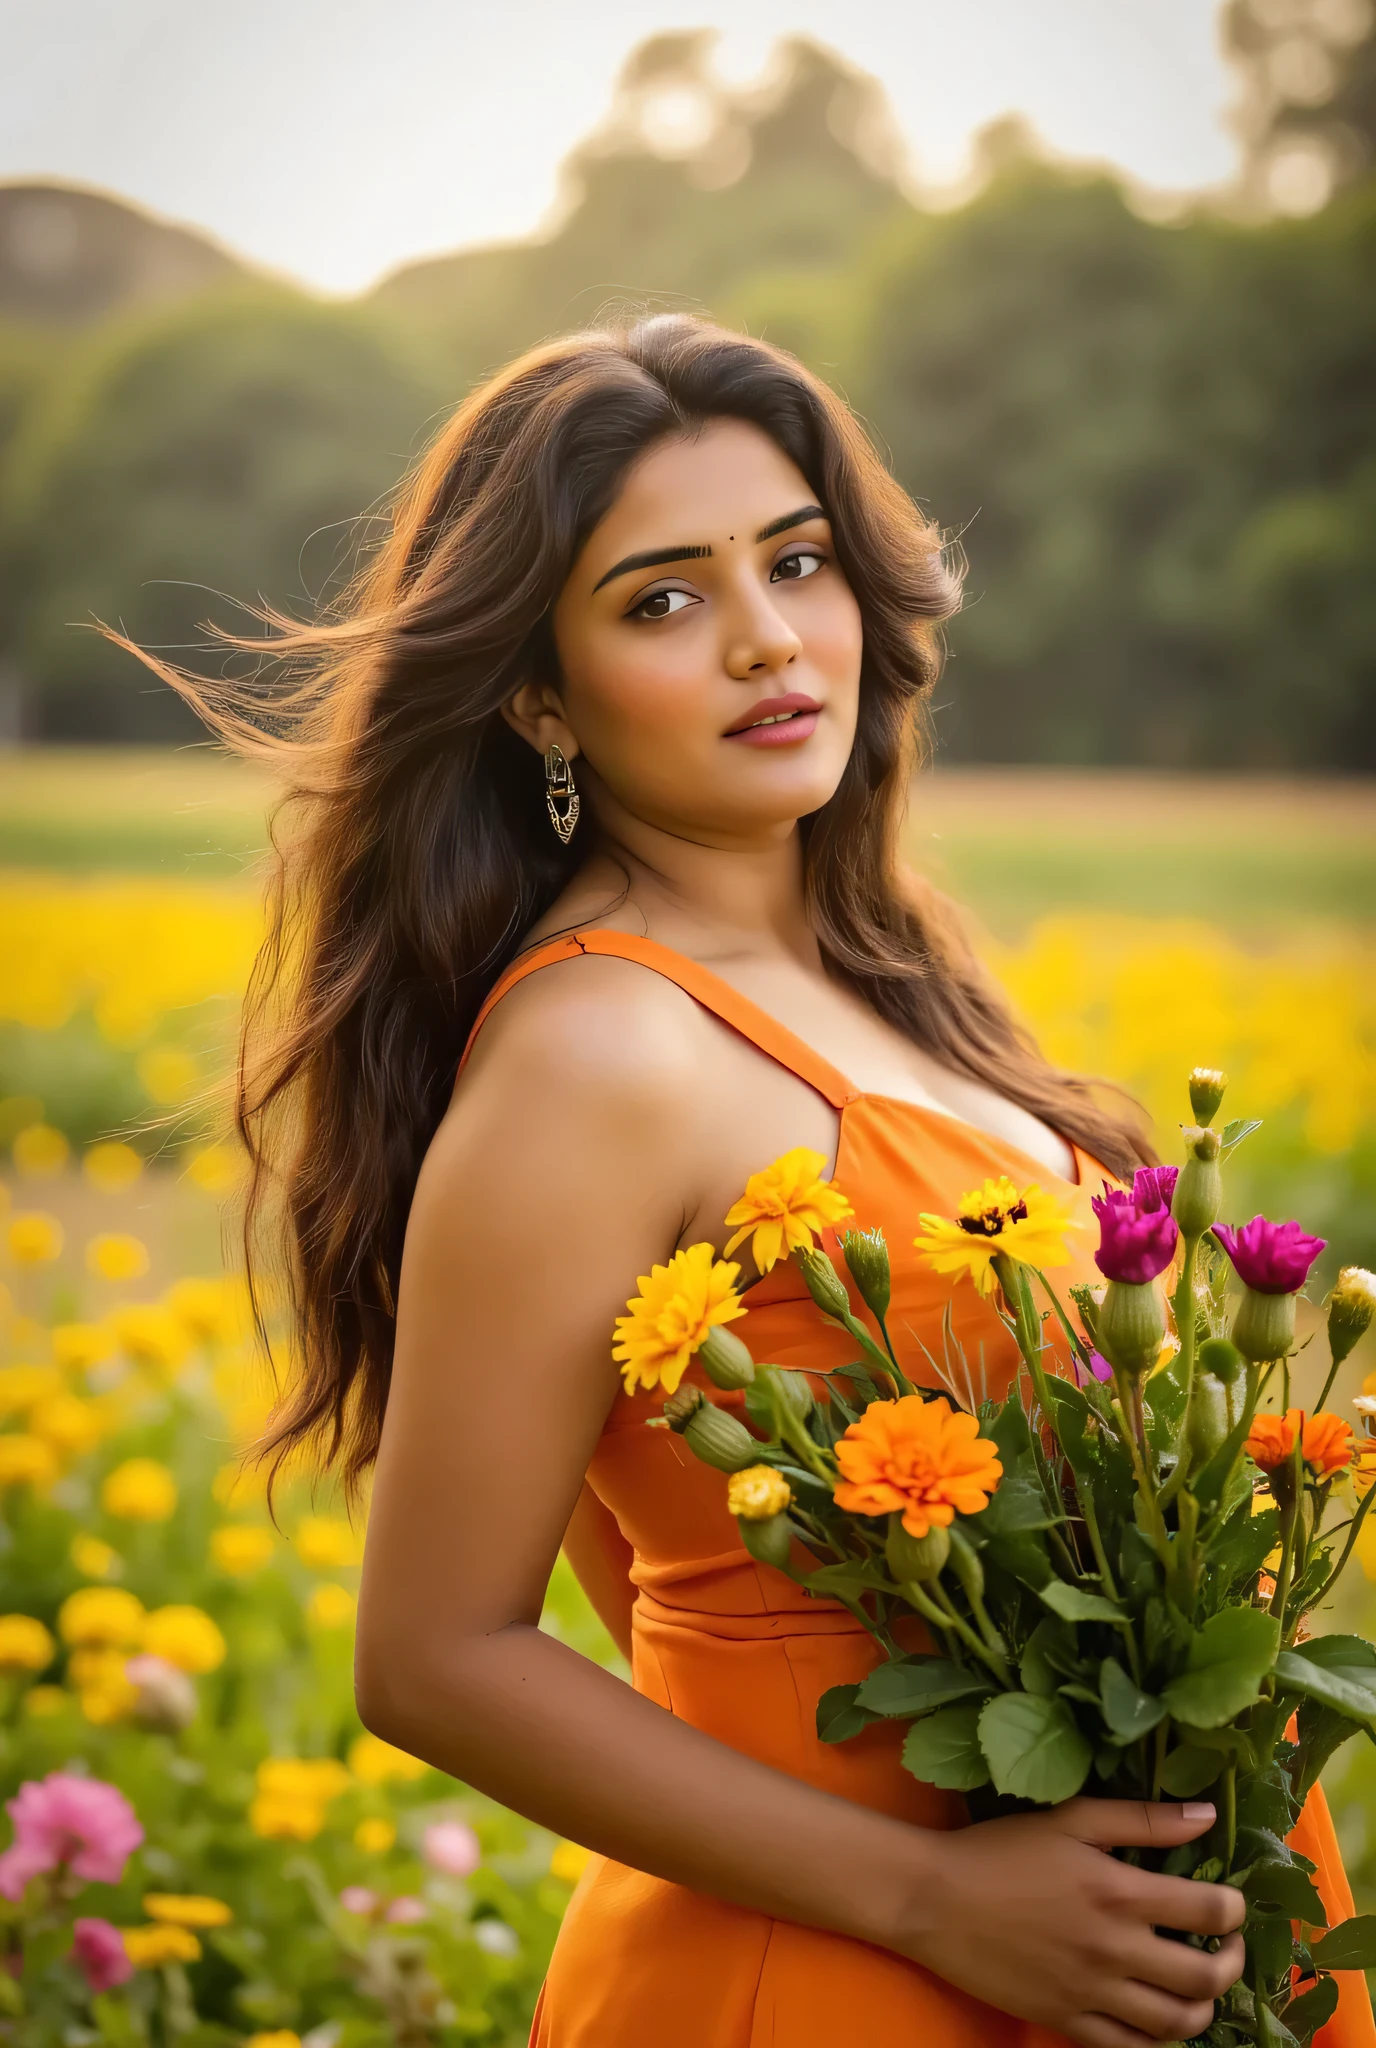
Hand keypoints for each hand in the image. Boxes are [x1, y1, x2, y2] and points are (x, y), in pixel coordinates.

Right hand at [897, 1799, 1245, 2047]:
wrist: (934, 1899)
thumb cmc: (1001, 1849)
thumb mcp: (1070, 1819)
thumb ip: (1141, 1819)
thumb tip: (1208, 1816)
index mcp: (1117, 1892)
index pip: (1209, 1911)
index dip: (1234, 1908)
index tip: (1229, 1902)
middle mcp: (1112, 1948)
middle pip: (1205, 1977)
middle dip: (1232, 1964)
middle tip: (1226, 1948)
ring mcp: (1090, 1992)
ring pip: (1176, 2023)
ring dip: (1204, 2008)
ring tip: (1199, 1987)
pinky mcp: (1066, 2021)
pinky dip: (1157, 2040)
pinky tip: (1156, 2016)